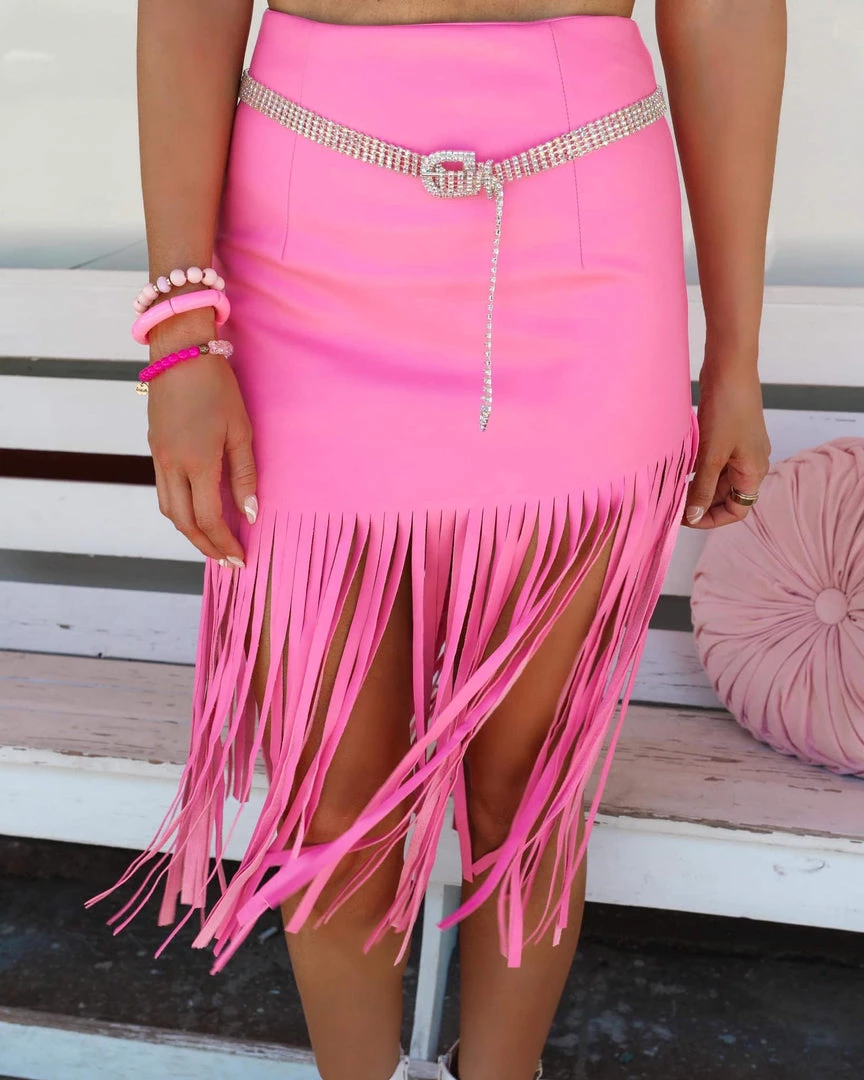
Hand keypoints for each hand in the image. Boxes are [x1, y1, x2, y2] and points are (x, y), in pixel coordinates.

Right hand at [146, 312, 257, 564]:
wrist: (180, 353)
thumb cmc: (218, 387)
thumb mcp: (241, 430)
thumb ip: (245, 475)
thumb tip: (250, 514)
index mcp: (197, 462)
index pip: (208, 519)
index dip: (224, 544)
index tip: (241, 558)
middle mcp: (172, 465)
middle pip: (183, 522)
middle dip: (205, 546)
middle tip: (227, 561)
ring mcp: (159, 457)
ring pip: (168, 509)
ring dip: (189, 531)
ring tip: (213, 542)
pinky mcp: (154, 448)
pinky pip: (164, 491)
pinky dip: (179, 510)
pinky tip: (196, 512)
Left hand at [683, 362, 770, 528]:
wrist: (730, 368)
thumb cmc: (727, 410)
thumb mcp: (712, 455)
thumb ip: (703, 488)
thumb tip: (694, 517)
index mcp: (754, 472)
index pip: (737, 511)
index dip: (711, 519)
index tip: (685, 519)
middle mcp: (751, 464)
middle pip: (726, 497)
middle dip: (701, 503)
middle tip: (672, 505)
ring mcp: (740, 450)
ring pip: (718, 480)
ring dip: (697, 486)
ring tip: (672, 489)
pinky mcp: (729, 436)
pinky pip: (714, 462)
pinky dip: (698, 469)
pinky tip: (678, 469)